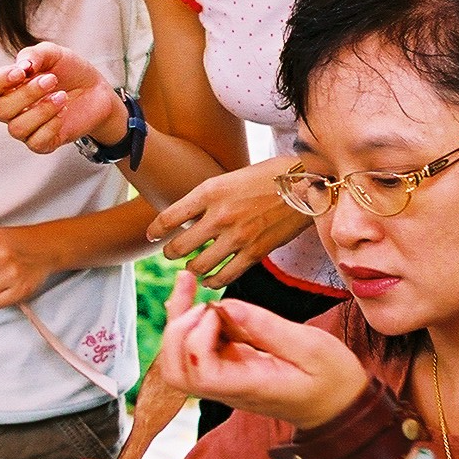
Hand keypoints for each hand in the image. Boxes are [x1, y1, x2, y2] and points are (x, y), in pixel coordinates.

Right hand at [0, 43, 124, 154]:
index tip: (21, 72)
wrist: (96, 89)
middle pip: (0, 110)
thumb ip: (34, 55)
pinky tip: (63, 112)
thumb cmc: (69, 70)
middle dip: (27, 93)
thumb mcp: (54, 53)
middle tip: (52, 80)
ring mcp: (27, 128)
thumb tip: (21, 67)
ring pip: (17, 129)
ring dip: (41, 110)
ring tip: (62, 96)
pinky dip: (51, 125)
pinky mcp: (43, 142)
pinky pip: (36, 142)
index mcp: (7, 86)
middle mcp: (12, 109)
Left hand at [147, 157, 311, 287]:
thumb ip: (206, 200)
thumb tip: (185, 221)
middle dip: (170, 253)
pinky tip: (210, 279)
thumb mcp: (229, 178)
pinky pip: (225, 276)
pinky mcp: (255, 252)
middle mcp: (219, 215)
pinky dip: (213, 281)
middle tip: (170, 253)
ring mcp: (237, 236)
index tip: (153, 236)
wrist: (305, 183)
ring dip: (191, 268)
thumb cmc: (266, 177)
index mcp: (210, 191)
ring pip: (198, 266)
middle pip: (178, 247)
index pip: (169, 217)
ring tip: (191, 266)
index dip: (156, 231)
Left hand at [154, 271, 366, 428]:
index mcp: (248, 386)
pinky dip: (189, 318)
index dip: (197, 336)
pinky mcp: (226, 366)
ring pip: (177, 359)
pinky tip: (194, 293)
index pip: (198, 371)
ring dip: (178, 319)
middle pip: (175, 370)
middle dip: (177, 328)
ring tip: (188, 283)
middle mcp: (228, 386)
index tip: (222, 311)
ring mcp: (224, 378)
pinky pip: (193, 347)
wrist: (338, 405)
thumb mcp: (312, 348)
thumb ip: (268, 328)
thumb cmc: (332, 379)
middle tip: (199, 297)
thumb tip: (226, 305)